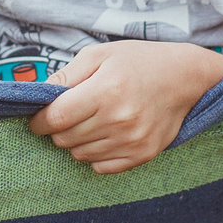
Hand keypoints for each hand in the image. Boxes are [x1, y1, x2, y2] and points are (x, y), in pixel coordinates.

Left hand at [26, 40, 222, 174]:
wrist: (185, 77)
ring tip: (92, 120)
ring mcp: (133, 141)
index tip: (39, 117)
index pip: (56, 119)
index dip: (39, 120)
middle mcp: (120, 119)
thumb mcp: (99, 54)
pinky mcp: (143, 155)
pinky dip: (95, 154)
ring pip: (80, 155)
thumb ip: (66, 74)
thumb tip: (38, 94)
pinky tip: (106, 135)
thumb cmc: (138, 62)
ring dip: (77, 141)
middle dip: (58, 128)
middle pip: (65, 139)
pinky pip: (101, 167)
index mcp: (106, 90)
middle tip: (71, 113)